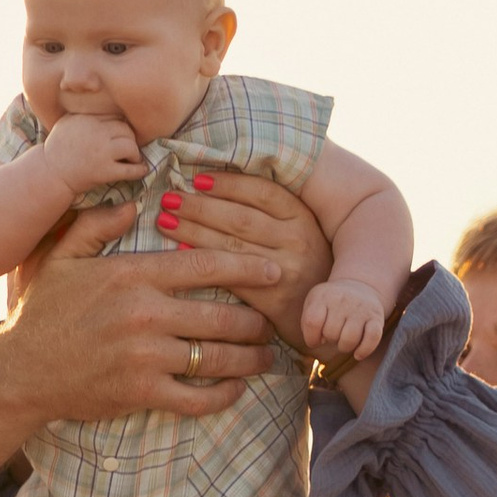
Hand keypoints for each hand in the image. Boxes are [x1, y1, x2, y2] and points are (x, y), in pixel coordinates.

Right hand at [0, 208, 280, 420]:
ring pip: (216, 357)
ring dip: (249, 359)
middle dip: (256, 322)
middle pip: (222, 315)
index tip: (273, 270)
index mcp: (132, 275)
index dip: (247, 267)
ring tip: (265, 357)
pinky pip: (197, 397)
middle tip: (272, 323)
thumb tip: (132, 203)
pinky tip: (235, 390)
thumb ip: (95, 223)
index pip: (206, 265)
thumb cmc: (42, 312)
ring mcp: (145, 356)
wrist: (19, 371)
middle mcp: (144, 313)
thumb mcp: (61, 256)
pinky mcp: (141, 393)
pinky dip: (223, 396)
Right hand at [40, 111, 145, 195]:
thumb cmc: (58, 147)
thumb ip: (85, 112)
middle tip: (128, 146)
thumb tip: (101, 98)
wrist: (50, 173)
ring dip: (135, 153)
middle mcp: (96, 133)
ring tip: (132, 158)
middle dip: (129, 138)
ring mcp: (101, 153)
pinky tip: (141, 169)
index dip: (120, 126)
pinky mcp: (104, 172)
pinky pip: (130, 170)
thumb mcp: (67, 122)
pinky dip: (139, 170)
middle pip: (126, 130)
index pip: (115, 118)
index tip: (120, 134)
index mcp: (88, 119)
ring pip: (131, 147)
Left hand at [161, 166, 333, 354]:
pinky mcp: (274, 299)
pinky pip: (231, 277)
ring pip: (232, 245)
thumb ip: (272, 215)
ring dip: (193, 230)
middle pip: (240, 217)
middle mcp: (296, 241)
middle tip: (169, 197)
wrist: (331, 318)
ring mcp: (286, 270)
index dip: (228, 184)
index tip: (198, 178)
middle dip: (200, 205)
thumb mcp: (302, 234)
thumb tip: (220, 189)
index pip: (262, 193)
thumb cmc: (306, 269)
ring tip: (165, 219)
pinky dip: (203, 263)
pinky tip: (178, 253)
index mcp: (302, 218)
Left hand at [301, 277, 385, 359]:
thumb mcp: (314, 303)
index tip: (316, 339)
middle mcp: (342, 299)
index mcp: (323, 296)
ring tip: (343, 341)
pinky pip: (372, 339)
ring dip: (344, 347)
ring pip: (349, 339)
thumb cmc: (331, 303)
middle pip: (331, 333)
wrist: (359, 287)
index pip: (312, 322)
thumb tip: (319, 341)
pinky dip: (364, 351)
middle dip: (330, 339)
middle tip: (334, 333)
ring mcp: (361, 308)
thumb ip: (308, 322)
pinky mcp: (377, 317)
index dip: (311, 338)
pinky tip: (358, 354)